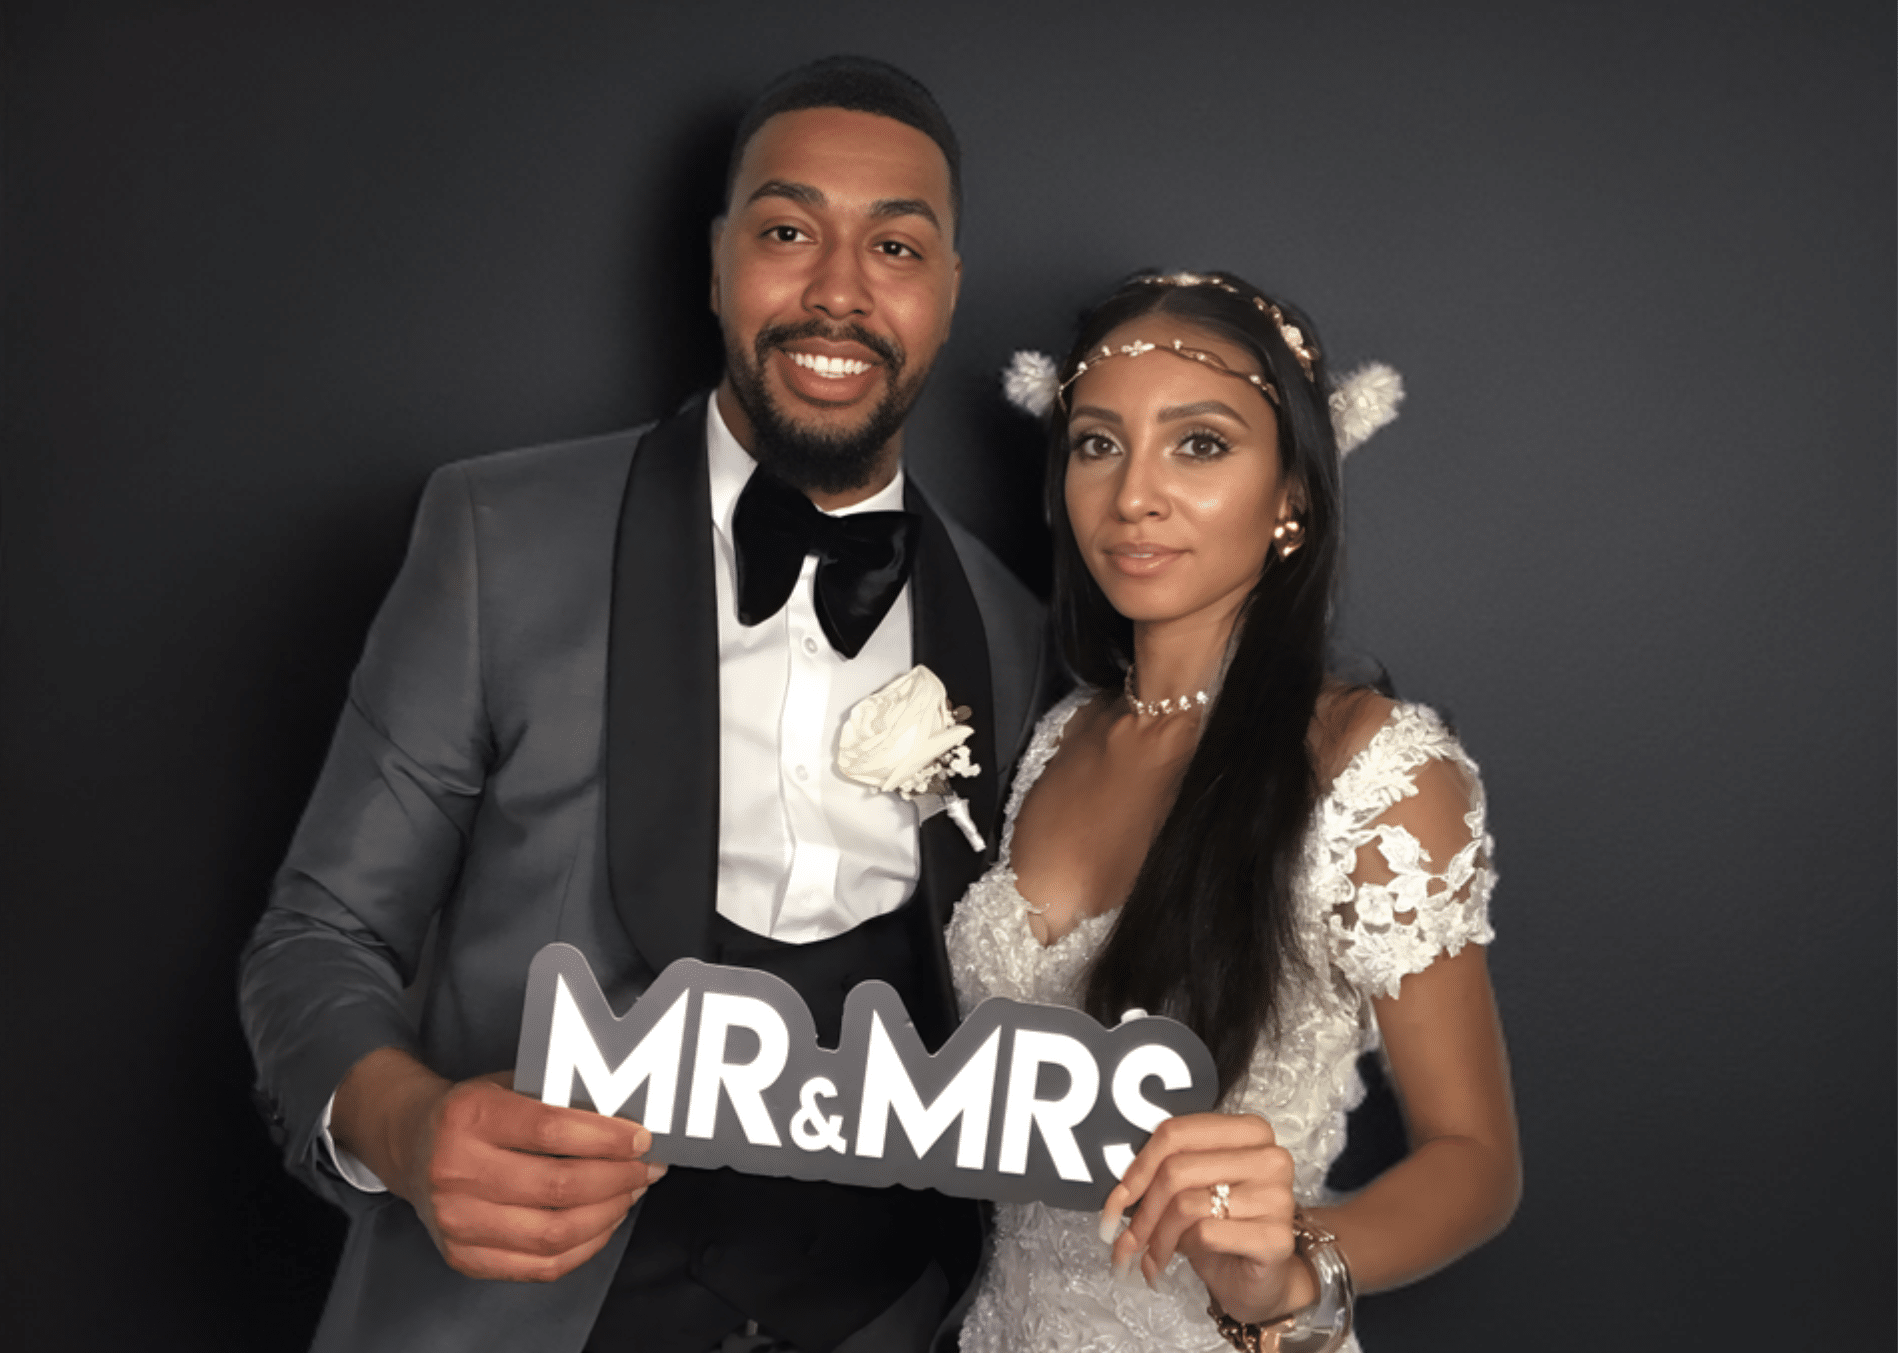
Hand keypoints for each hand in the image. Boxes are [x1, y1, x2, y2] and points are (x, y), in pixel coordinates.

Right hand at [333, 1049, 666, 1281]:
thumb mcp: (506, 1085)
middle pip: (558, 1187)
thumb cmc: (472, 1113)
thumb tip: (628, 1121)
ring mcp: (456, 1221)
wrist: (409, 1145)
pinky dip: (584, 1247)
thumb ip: (557, 1099)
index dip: (606, 1137)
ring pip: (554, 1233)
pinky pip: (540, 1265)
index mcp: (469, 1116)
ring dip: (608, 1214)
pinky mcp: (463, 1257)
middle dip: (617, 1178)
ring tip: (630, 1192)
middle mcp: (456, 1171)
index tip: (641, 1138)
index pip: (551, 1129)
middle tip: (647, 1167)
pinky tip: (603, 1222)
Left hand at [1098, 1112, 1313, 1323]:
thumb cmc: (1223, 1227)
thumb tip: (1118, 1193)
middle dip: (1142, 1212)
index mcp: (1248, 1130)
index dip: (1138, 1167)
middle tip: (1125, 1240)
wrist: (1260, 1278)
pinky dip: (1183, 1248)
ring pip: (1186, 1205)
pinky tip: (1182, 1258)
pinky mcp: (1276, 1237)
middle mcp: (1269, 1157)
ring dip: (1157, 1238)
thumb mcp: (1193, 1189)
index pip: (1176, 1132)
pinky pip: (1206, 1233)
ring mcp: (1277, 1197)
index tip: (1117, 1199)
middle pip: (1177, 1170)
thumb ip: (1164, 1171)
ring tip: (1149, 1256)